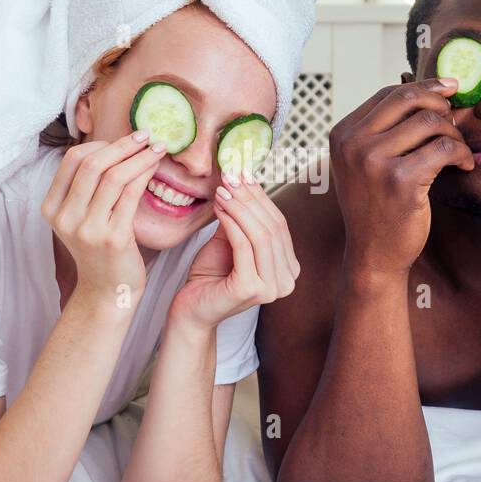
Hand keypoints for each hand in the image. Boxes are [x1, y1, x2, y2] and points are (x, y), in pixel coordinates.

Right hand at [41, 130, 164, 300]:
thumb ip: (87, 187)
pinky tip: (155, 167)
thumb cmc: (100, 250)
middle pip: (92, 164)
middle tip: (145, 135)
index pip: (72, 160)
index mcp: (52, 208)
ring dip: (139, 156)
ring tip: (157, 148)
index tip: (124, 139)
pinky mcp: (113, 238)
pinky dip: (144, 174)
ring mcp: (88, 229)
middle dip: (123, 145)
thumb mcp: (81, 217)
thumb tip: (115, 145)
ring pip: (114, 176)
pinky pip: (130, 194)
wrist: (108, 291)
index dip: (100, 143)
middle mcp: (65, 218)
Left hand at [168, 172, 298, 331]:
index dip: (261, 197)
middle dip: (249, 199)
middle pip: (272, 228)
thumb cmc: (211, 275)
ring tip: (222, 191)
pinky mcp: (252, 289)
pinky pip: (243, 246)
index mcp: (289, 268)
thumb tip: (243, 178)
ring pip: (260, 235)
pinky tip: (218, 208)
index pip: (279, 224)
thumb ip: (242, 217)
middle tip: (230, 178)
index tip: (242, 173)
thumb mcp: (231, 239)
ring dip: (239, 208)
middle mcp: (287, 281)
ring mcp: (272, 288)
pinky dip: (231, 223)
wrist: (192, 308)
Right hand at [328, 78, 474, 275]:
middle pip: (408, 99)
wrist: (374, 255)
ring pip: (430, 122)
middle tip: (455, 119)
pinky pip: (445, 148)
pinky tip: (464, 164)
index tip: (448, 89)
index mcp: (342, 135)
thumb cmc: (377, 206)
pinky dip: (462, 152)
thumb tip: (434, 89)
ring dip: (454, 133)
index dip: (423, 88)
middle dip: (440, 103)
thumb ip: (386, 129)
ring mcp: (374, 162)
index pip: (388, 94)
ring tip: (457, 150)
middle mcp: (353, 144)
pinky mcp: (401, 181)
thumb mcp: (365, 163)